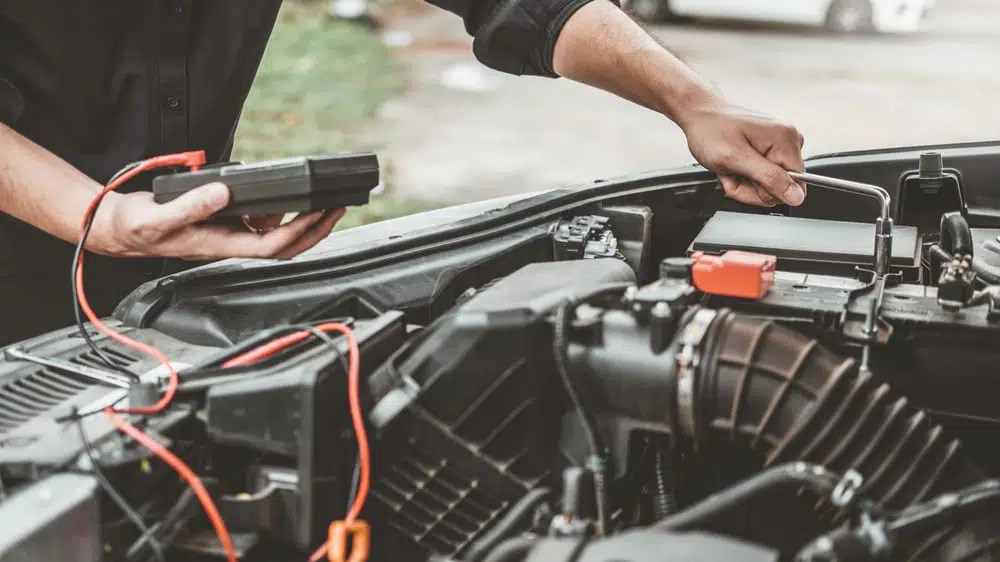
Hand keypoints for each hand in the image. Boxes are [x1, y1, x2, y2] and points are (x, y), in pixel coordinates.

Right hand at [90, 182, 344, 259]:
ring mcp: (230, 234)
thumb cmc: (137, 227)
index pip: (271, 245)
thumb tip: (223, 192)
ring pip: (277, 233)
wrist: (121, 227)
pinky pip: (263, 222)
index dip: (299, 232)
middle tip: (338, 207)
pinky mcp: (226, 222)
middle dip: (315, 229)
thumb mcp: (158, 217)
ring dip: (303, 220)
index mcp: (220, 245)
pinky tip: (290, 198)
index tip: (320, 214)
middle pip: (284, 244)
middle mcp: (231, 243)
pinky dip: (282, 212)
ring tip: (324, 200)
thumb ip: (191, 205)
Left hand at [680, 100, 805, 206]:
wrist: (700, 114)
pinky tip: (733, 164)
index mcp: (786, 140)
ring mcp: (780, 144)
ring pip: (769, 185)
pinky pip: (762, 176)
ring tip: (730, 167)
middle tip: (732, 172)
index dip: (765, 192)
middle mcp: (789, 140)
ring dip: (744, 182)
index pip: (794, 187)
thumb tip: (797, 197)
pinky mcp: (771, 148)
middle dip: (750, 187)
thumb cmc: (711, 130)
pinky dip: (743, 175)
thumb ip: (769, 179)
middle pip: (780, 187)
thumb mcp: (736, 159)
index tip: (744, 180)